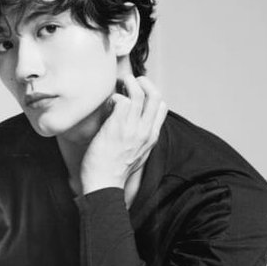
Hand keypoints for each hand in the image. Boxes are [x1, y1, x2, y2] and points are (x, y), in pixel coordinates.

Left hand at [80, 75, 167, 194]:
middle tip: (132, 81)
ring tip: (120, 82)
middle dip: (144, 82)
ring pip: (139, 93)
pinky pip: (122, 101)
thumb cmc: (114, 172)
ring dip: (129, 83)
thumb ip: (139, 139)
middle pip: (156, 96)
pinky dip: (115, 98)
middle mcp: (146, 131)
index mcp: (152, 137)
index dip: (151, 96)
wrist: (104, 185)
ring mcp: (133, 128)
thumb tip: (133, 128)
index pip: (162, 107)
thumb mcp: (136, 155)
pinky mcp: (118, 127)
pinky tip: (107, 105)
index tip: (138, 94)